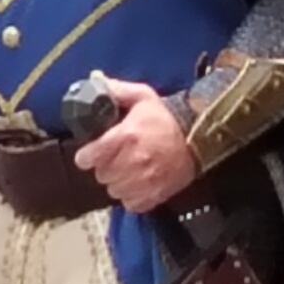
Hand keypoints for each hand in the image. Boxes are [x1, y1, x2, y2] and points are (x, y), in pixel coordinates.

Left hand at [67, 77, 201, 214]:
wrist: (198, 138)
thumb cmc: (167, 118)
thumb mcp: (143, 96)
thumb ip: (117, 89)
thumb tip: (95, 80)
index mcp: (126, 136)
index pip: (92, 156)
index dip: (86, 156)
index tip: (87, 154)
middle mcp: (133, 161)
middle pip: (101, 174)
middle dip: (103, 166)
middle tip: (111, 158)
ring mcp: (145, 181)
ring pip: (114, 190)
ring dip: (116, 182)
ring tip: (124, 170)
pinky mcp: (156, 194)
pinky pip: (131, 203)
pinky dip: (130, 196)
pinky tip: (135, 183)